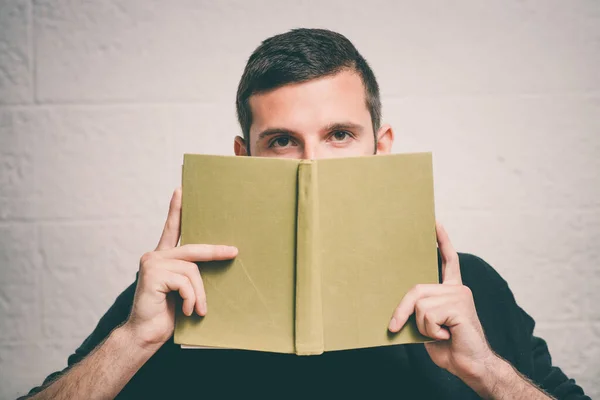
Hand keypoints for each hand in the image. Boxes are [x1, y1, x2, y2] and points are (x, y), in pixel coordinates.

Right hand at [122, 188, 237, 348]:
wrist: (145, 335)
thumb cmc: (166, 314)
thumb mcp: (183, 290)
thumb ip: (190, 274)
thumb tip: (218, 261)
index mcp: (162, 257)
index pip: (171, 228)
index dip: (176, 209)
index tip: (180, 189)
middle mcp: (155, 255)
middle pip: (193, 249)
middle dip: (215, 251)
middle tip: (234, 252)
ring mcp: (152, 263)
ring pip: (192, 270)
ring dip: (199, 293)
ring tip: (197, 309)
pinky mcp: (153, 274)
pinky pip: (185, 282)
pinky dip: (191, 298)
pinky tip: (186, 310)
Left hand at [388, 221, 496, 382]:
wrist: (471, 366)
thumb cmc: (449, 347)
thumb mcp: (427, 326)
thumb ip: (419, 310)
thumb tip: (398, 304)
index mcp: (452, 291)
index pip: (448, 261)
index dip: (442, 241)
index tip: (435, 222)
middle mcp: (457, 288)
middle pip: (416, 290)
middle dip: (401, 310)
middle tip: (394, 327)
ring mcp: (460, 295)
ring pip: (420, 304)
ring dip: (422, 326)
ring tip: (440, 334)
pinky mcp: (459, 304)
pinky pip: (427, 314)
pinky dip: (430, 330)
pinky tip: (447, 335)